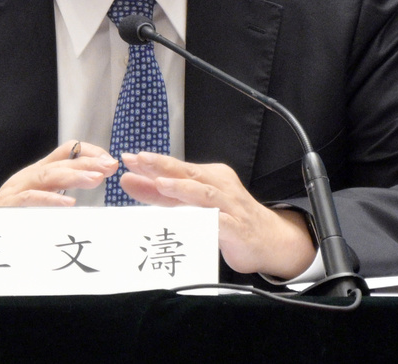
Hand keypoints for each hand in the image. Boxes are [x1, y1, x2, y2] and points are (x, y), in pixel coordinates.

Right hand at [0, 141, 118, 206]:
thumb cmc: (11, 221)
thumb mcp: (41, 203)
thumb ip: (64, 193)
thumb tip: (96, 182)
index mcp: (38, 173)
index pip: (67, 150)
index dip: (89, 152)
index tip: (109, 161)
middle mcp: (27, 177)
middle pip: (60, 162)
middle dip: (88, 163)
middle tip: (110, 167)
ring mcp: (15, 189)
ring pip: (47, 176)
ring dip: (73, 176)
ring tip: (96, 179)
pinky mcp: (5, 206)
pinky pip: (29, 199)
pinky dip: (49, 200)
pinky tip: (68, 204)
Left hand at [118, 151, 316, 278]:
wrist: (269, 239)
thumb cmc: (228, 219)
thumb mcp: (191, 205)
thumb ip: (160, 195)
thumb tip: (129, 181)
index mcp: (207, 176)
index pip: (176, 167)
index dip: (152, 163)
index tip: (128, 158)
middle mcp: (219, 186)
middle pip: (188, 173)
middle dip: (163, 165)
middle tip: (139, 159)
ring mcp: (229, 205)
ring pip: (204, 193)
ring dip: (182, 187)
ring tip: (161, 183)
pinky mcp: (237, 228)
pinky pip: (220, 222)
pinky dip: (205, 219)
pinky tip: (190, 220)